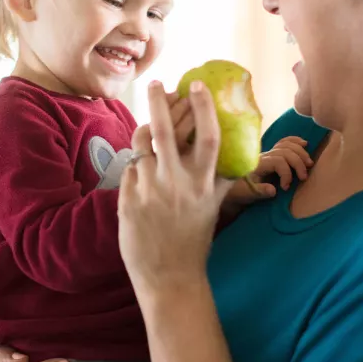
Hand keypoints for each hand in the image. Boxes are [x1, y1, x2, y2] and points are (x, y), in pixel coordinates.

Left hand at [118, 80, 231, 298]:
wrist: (169, 278)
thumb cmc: (195, 242)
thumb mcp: (214, 209)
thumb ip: (222, 182)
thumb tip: (235, 160)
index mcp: (203, 184)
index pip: (207, 136)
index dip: (203, 107)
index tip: (198, 84)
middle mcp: (177, 184)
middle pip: (167, 130)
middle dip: (161, 101)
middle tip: (157, 83)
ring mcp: (150, 191)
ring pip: (141, 146)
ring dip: (143, 133)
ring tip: (146, 128)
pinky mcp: (127, 200)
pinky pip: (129, 170)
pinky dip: (135, 166)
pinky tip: (141, 175)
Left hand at [224, 136, 313, 207]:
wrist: (234, 187)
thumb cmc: (240, 191)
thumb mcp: (246, 194)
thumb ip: (259, 192)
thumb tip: (273, 190)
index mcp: (258, 164)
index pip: (278, 161)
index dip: (286, 173)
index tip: (286, 188)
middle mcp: (264, 156)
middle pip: (286, 152)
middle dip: (298, 163)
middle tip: (303, 177)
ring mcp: (268, 153)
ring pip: (287, 146)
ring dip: (300, 153)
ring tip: (309, 164)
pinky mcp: (272, 155)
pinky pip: (284, 142)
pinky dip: (295, 141)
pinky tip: (304, 143)